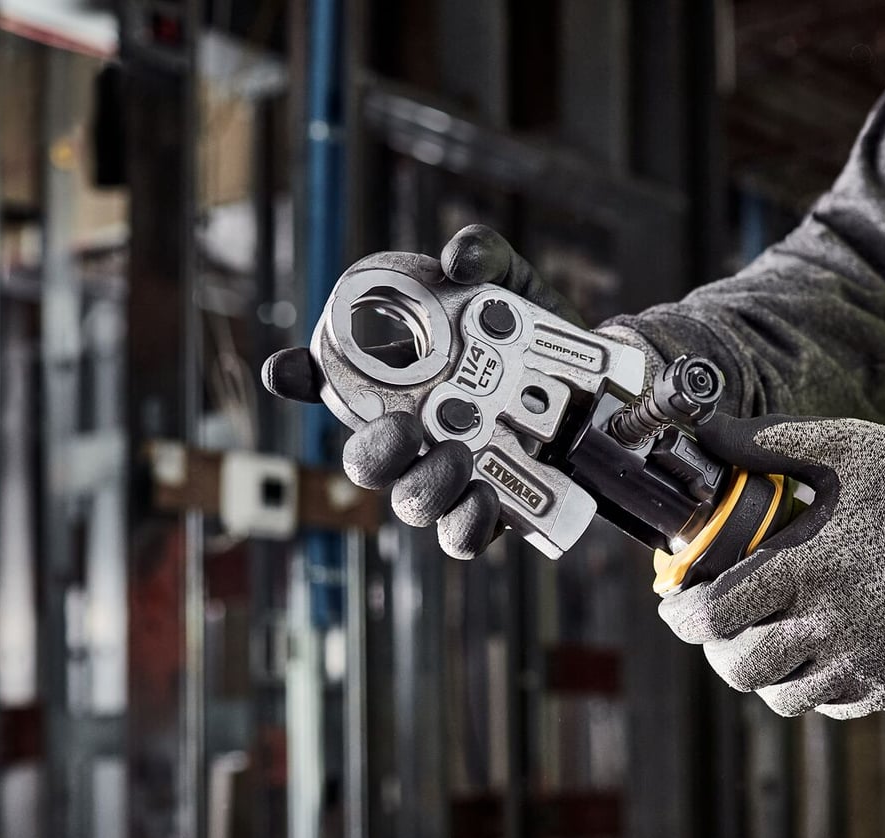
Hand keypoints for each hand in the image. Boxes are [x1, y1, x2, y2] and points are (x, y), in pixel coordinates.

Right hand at [261, 225, 581, 557]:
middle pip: (364, 461)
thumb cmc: (532, 330)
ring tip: (458, 454)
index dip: (297, 376)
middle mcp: (412, 434)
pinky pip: (461, 536)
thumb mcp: (508, 281)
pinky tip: (484, 498)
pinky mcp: (490, 510)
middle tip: (405, 427)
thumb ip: (481, 255)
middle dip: (373, 451)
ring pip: (410, 502)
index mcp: (397, 379)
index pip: (329, 381)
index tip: (285, 368)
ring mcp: (447, 476)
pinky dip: (466, 525)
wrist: (599, 380)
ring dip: (424, 486)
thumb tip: (456, 261)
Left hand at [658, 416, 884, 718]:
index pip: (710, 616)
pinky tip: (814, 657)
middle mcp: (825, 622)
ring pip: (780, 696)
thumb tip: (709, 432)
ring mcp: (862, 658)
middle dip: (716, 648)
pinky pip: (831, 706)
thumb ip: (769, 442)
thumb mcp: (845, 445)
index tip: (676, 604)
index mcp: (802, 566)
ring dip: (762, 674)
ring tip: (764, 644)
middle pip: (737, 667)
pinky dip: (812, 689)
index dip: (681, 616)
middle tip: (719, 626)